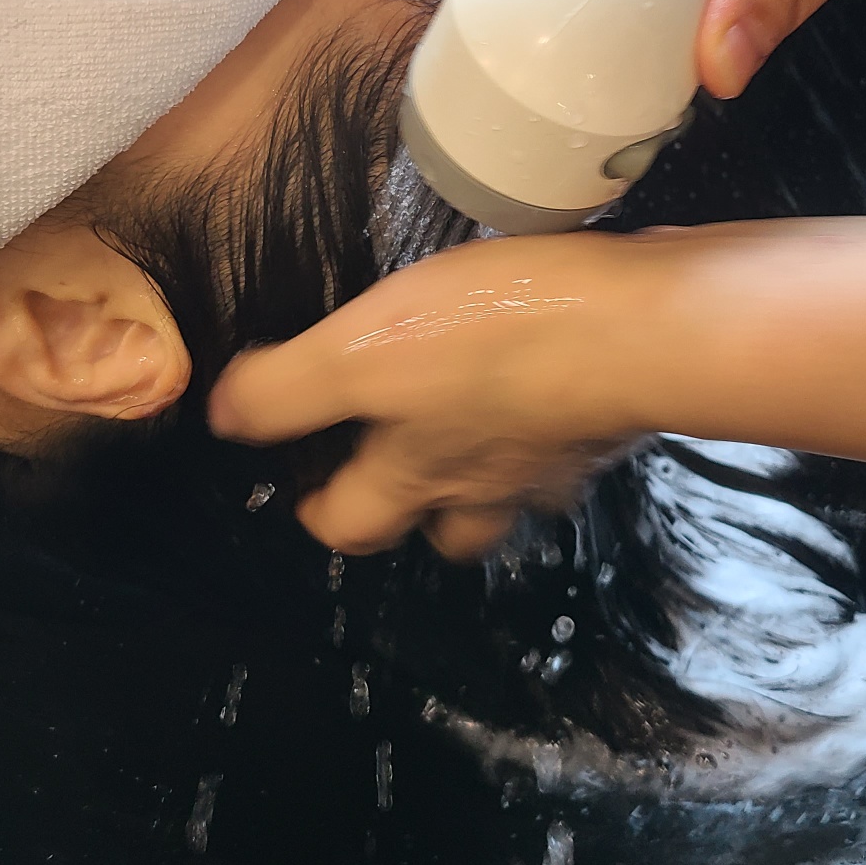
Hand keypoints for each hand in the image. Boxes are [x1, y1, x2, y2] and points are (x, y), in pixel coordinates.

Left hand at [208, 231, 651, 559]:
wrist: (641, 330)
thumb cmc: (494, 339)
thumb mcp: (361, 352)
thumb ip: (286, 390)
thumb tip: (224, 418)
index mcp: (414, 476)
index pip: (349, 527)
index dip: (319, 512)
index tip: (306, 485)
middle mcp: (484, 486)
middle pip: (445, 534)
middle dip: (413, 512)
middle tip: (396, 458)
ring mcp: (554, 462)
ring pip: (510, 494)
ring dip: (486, 474)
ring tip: (473, 417)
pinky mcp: (604, 421)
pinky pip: (563, 440)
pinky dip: (546, 423)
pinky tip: (543, 374)